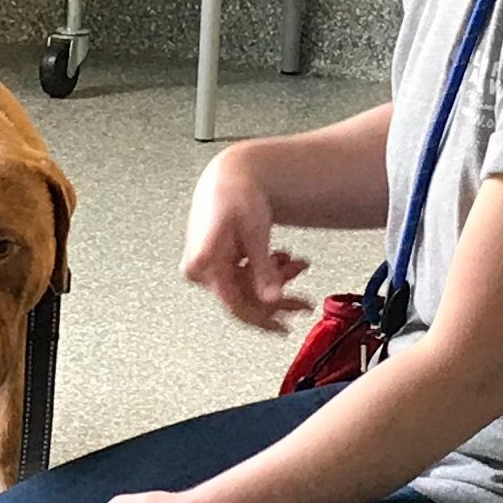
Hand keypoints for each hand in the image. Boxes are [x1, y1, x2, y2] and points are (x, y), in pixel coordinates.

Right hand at [181, 147, 312, 333]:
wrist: (229, 175)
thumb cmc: (237, 194)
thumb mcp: (256, 233)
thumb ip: (263, 270)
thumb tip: (272, 300)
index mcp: (204, 263)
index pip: (235, 305)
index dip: (263, 320)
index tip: (284, 328)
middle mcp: (199, 269)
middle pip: (242, 300)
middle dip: (276, 297)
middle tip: (304, 301)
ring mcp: (205, 267)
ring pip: (244, 290)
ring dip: (273, 281)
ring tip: (297, 265)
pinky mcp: (213, 263)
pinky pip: (240, 278)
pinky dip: (262, 271)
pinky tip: (280, 260)